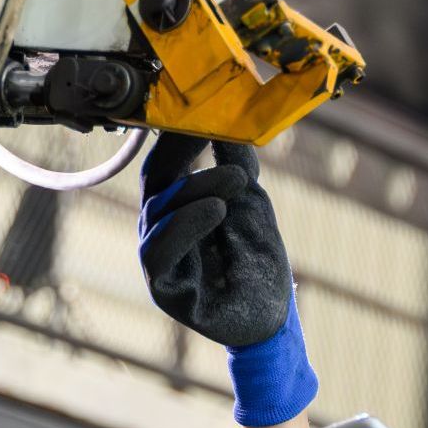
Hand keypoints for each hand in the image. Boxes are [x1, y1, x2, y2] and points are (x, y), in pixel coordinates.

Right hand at [138, 134, 316, 426]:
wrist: (271, 317)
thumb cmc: (257, 261)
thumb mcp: (251, 203)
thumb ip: (237, 164)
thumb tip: (228, 118)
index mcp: (176, 207)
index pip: (166, 164)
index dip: (176, 137)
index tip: (195, 110)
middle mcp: (160, 229)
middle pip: (156, 182)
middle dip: (182, 154)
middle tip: (214, 135)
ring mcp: (157, 258)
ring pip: (159, 211)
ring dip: (197, 189)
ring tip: (235, 181)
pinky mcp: (163, 287)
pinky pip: (160, 250)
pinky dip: (186, 225)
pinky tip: (215, 210)